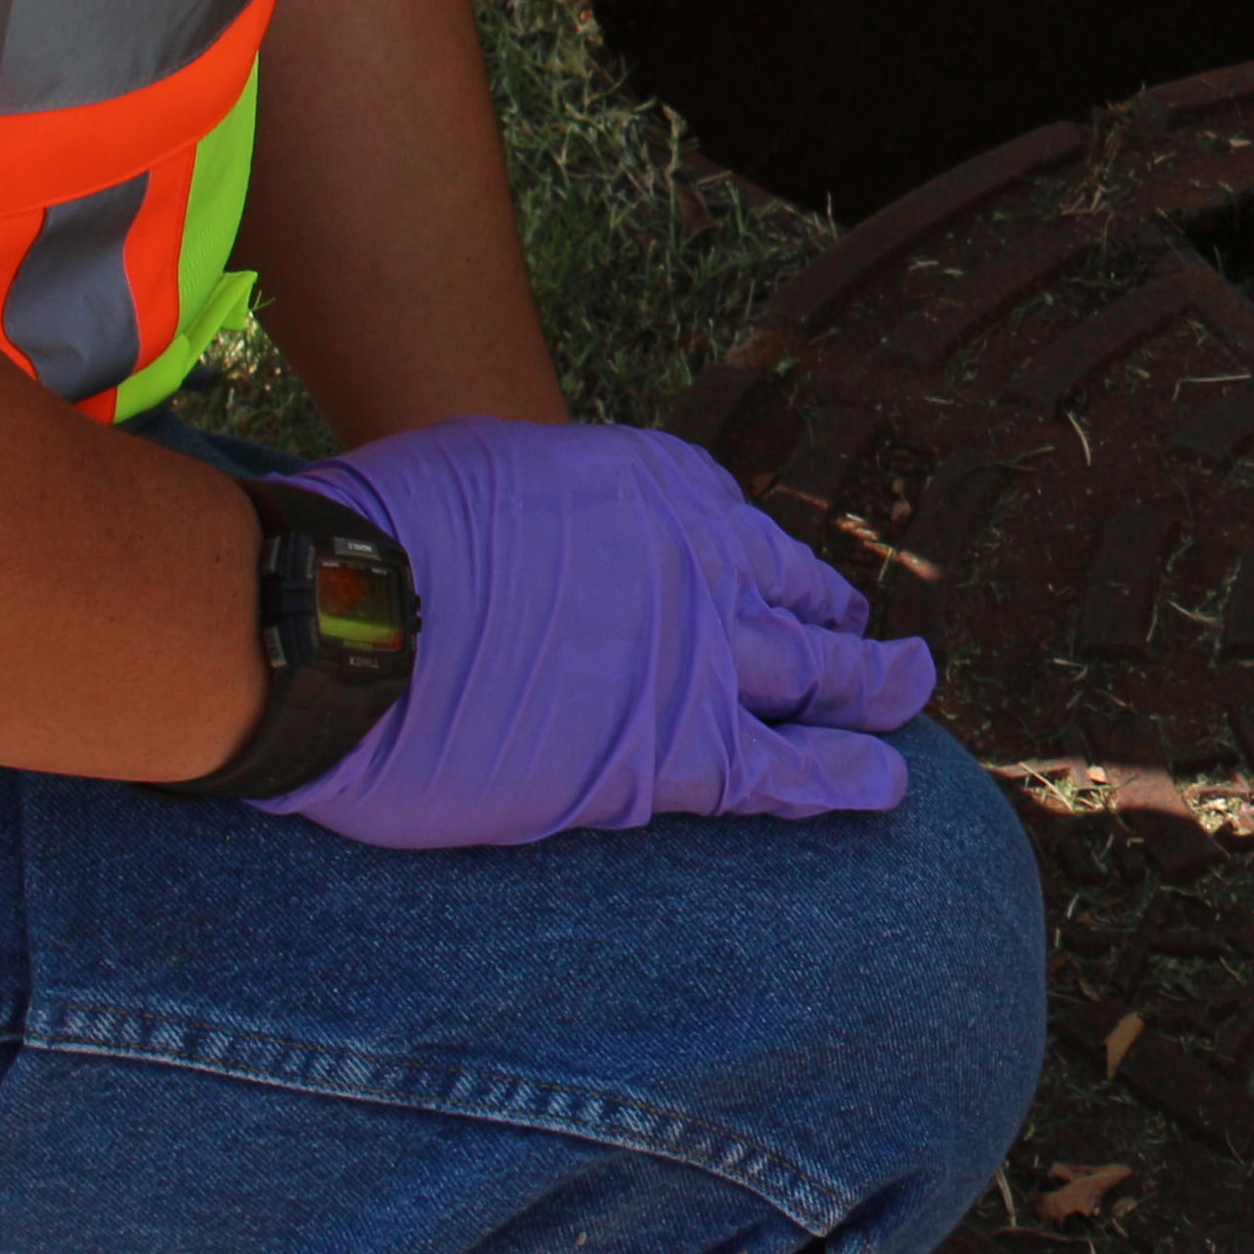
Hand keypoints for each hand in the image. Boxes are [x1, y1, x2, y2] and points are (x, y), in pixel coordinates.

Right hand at [258, 420, 933, 845]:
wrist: (346, 616)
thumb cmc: (381, 534)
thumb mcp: (491, 466)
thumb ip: (552, 507)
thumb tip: (548, 536)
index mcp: (656, 485)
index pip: (738, 530)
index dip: (765, 568)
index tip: (782, 587)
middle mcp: (700, 560)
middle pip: (795, 597)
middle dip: (843, 625)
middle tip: (884, 645)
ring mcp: (696, 656)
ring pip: (818, 677)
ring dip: (874, 691)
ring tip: (908, 696)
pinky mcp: (668, 752)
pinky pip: (781, 771)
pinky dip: (842, 779)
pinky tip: (885, 788)